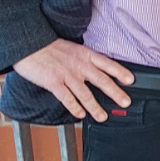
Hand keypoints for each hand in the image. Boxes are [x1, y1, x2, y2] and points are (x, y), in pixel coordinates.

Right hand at [12, 39, 133, 122]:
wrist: (28, 44)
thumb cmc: (50, 47)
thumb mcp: (73, 48)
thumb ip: (85, 59)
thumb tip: (98, 70)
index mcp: (85, 54)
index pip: (107, 63)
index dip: (120, 72)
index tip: (131, 80)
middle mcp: (78, 65)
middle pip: (101, 80)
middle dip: (115, 93)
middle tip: (125, 102)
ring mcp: (66, 74)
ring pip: (85, 94)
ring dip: (95, 107)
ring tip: (103, 116)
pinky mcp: (53, 82)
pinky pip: (67, 98)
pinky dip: (75, 108)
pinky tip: (81, 115)